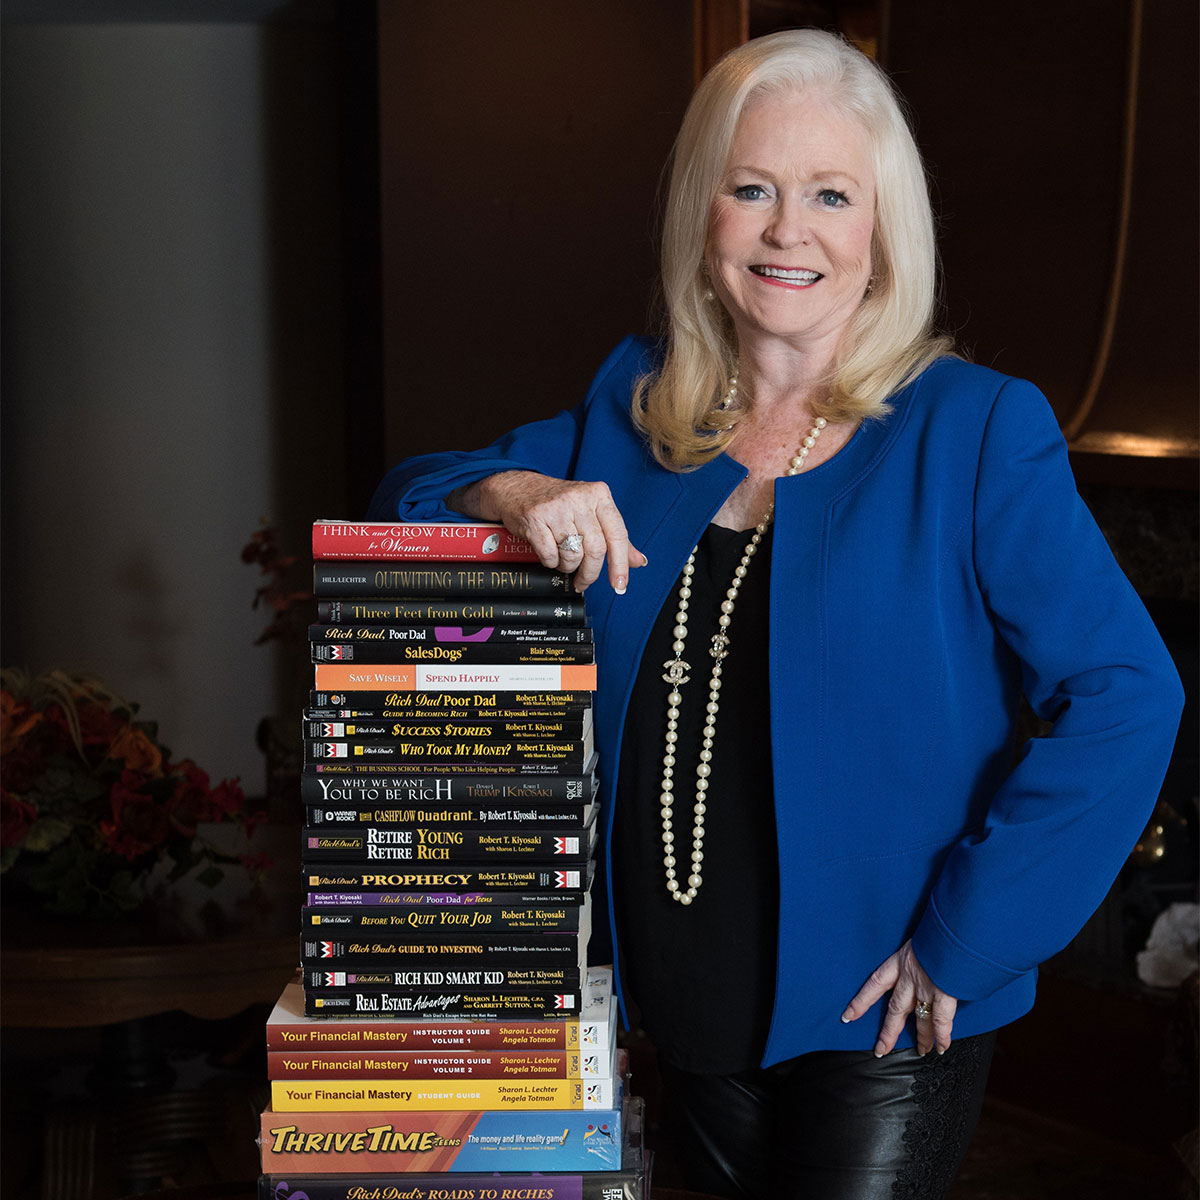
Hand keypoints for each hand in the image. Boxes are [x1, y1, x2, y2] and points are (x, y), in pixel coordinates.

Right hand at [463, 471, 646, 592]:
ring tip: (564, 560)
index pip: (618, 535)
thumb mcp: (591, 511)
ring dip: (568, 566)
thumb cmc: (558, 502)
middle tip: (584, 581)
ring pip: (573, 555)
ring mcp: (556, 508)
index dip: (620, 565)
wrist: (518, 487)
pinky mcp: (535, 518)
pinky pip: (550, 555)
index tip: (620, 585)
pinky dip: (551, 562)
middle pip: (596, 549)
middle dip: (590, 573)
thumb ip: (615, 536)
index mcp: (599, 495)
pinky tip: (549, 553)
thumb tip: (637, 561)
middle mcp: (580, 498)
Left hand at [841, 939, 957, 1056]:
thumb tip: (924, 957)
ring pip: (919, 1018)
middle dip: (888, 1032)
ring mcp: (927, 987)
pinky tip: (941, 1048)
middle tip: (880, 1050)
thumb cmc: (939, 929)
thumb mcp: (919, 937)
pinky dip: (942, 1036)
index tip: (848, 1016)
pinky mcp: (945, 994)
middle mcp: (910, 977)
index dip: (861, 1001)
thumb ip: (918, 952)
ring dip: (921, 1037)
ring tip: (921, 1051)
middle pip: (895, 1009)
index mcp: (900, 961)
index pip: (874, 983)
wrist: (955, 928)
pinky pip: (941, 1021)